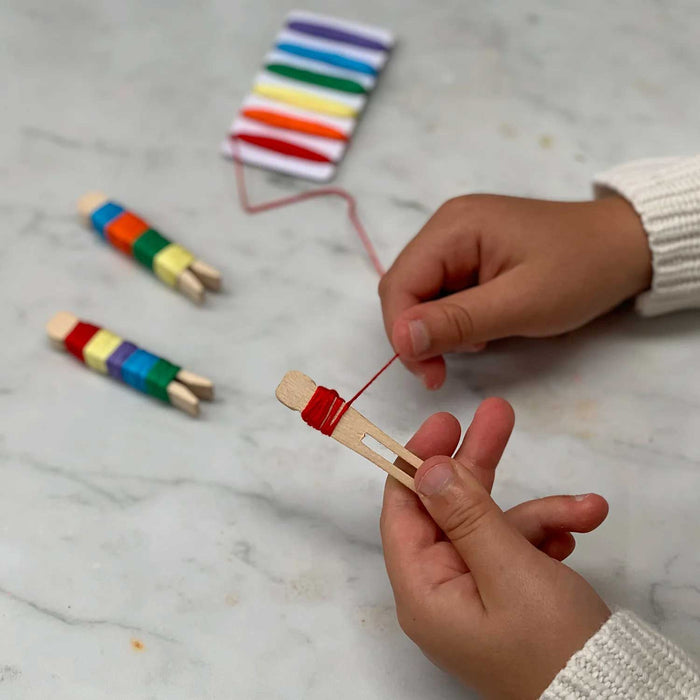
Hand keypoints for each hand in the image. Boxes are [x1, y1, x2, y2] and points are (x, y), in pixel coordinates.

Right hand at [379, 194, 651, 387]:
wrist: (628, 246)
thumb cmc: (581, 271)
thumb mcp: (521, 304)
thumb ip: (457, 321)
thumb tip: (402, 338)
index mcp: (453, 227)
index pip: (399, 283)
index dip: (402, 333)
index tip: (429, 374)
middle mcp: (447, 227)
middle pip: (404, 288)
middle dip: (417, 334)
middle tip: (442, 371)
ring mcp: (458, 239)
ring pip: (421, 294)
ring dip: (436, 329)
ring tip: (477, 343)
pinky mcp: (471, 255)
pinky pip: (443, 292)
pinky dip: (452, 320)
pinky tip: (481, 330)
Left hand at [381, 400, 610, 698]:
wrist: (616, 698)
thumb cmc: (553, 646)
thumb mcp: (509, 570)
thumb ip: (466, 514)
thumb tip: (424, 469)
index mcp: (423, 590)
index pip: (403, 511)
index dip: (419, 462)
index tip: (444, 423)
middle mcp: (442, 590)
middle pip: (450, 508)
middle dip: (481, 465)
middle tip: (499, 416)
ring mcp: (477, 592)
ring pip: (494, 525)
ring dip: (540, 512)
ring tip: (586, 509)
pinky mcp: (509, 595)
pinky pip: (518, 548)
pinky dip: (547, 536)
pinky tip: (576, 532)